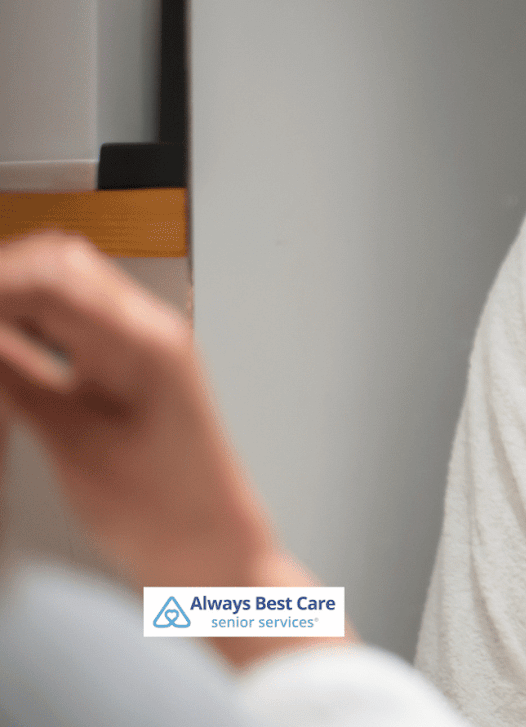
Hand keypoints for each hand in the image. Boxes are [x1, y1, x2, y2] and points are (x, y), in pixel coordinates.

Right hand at [0, 232, 336, 664]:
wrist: (214, 551)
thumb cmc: (165, 513)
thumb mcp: (73, 444)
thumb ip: (15, 378)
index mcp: (144, 343)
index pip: (48, 277)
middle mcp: (153, 331)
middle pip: (58, 264)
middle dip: (2, 280)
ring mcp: (148, 345)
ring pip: (66, 284)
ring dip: (14, 296)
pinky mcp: (136, 365)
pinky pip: (76, 318)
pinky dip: (32, 318)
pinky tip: (7, 348)